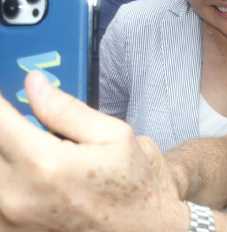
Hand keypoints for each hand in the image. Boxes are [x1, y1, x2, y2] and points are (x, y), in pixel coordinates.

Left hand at [0, 72, 185, 230]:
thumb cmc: (137, 186)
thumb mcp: (115, 136)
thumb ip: (67, 110)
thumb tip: (33, 84)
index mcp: (46, 164)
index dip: (0, 103)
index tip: (7, 97)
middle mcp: (17, 196)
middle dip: (9, 132)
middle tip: (36, 130)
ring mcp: (8, 221)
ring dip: (11, 155)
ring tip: (43, 155)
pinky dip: (12, 179)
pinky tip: (36, 178)